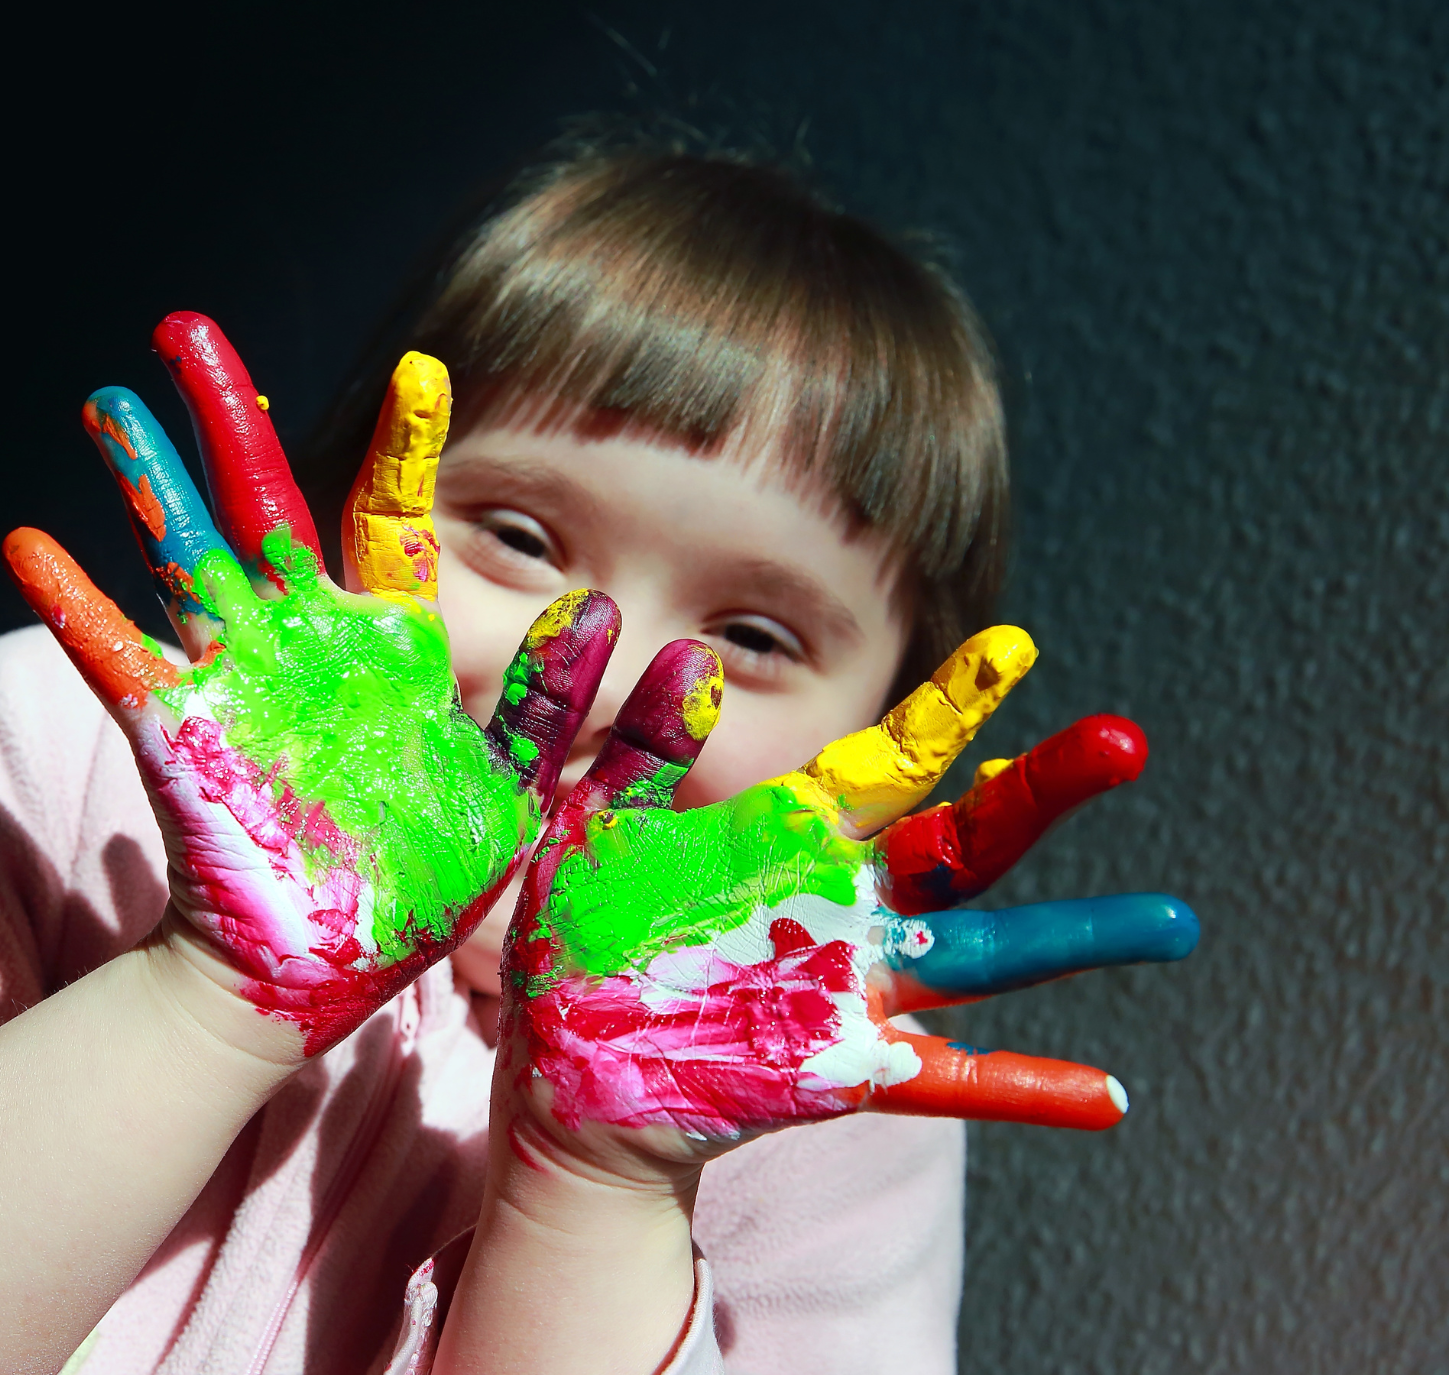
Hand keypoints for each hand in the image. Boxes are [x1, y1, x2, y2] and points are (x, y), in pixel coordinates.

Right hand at [6, 314, 618, 1055]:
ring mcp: (233, 680)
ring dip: (145, 482)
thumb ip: (554, 712)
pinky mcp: (179, 735)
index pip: (393, 521)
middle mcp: (303, 641)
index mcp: (389, 646)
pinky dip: (77, 610)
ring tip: (106, 401)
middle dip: (226, 415)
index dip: (404, 447)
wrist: (324, 967)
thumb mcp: (517, 798)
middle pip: (264, 503)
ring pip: (183, 558)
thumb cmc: (423, 885)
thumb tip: (603, 613)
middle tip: (185, 326)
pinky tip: (28, 545)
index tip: (421, 367)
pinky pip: (118, 663)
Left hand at [500, 628, 1198, 1172]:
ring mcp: (855, 988)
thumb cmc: (583, 940)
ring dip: (1074, 937)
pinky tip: (1106, 1095)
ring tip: (1172, 921)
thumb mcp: (597, 831)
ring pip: (983, 955)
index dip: (952, 708)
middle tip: (1124, 742)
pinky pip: (944, 1081)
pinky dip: (1022, 1088)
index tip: (1017, 646)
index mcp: (794, 837)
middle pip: (964, 840)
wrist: (570, 1065)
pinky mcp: (842, 1066)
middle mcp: (846, 905)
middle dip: (1041, 792)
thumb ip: (642, 749)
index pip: (890, 760)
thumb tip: (690, 660)